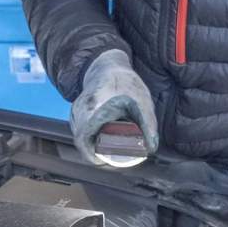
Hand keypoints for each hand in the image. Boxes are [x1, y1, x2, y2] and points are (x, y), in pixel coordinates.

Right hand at [71, 49, 157, 164]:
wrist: (107, 64)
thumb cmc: (123, 81)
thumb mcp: (141, 101)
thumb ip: (148, 124)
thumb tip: (151, 147)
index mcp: (93, 109)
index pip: (83, 140)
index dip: (92, 155)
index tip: (104, 162)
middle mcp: (79, 111)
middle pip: (83, 141)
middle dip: (96, 152)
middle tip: (113, 158)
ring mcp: (76, 111)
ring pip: (81, 136)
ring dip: (93, 145)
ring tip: (110, 150)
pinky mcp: (77, 111)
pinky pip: (81, 129)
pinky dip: (91, 137)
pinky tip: (103, 138)